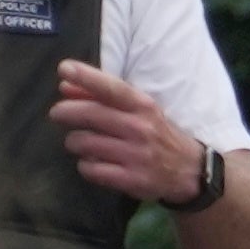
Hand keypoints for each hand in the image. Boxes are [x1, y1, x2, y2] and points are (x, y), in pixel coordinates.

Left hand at [51, 63, 207, 204]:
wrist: (191, 171)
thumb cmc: (157, 134)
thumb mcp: (139, 110)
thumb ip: (102, 96)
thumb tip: (65, 85)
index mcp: (143, 107)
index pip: (112, 88)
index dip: (86, 77)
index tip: (64, 68)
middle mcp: (140, 128)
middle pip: (89, 114)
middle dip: (64, 112)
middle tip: (58, 114)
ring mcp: (136, 155)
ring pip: (83, 142)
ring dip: (75, 142)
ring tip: (82, 143)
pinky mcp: (132, 179)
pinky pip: (90, 169)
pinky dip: (86, 165)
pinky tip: (94, 163)